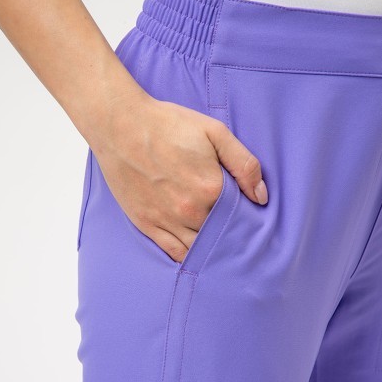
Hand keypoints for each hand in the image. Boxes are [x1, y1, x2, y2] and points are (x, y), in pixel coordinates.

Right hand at [92, 92, 268, 263]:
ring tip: (218, 243)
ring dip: (211, 248)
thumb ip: (244, 164)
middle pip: (220, 234)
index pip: (240, 216)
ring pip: (199, 248)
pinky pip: (174, 252)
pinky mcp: (147, 224)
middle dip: (230, 234)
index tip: (248, 216)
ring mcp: (166, 220)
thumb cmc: (167, 124)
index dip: (246, 218)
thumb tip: (261, 197)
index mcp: (211, 189)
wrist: (120, 125)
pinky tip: (197, 253)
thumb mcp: (214, 132)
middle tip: (235, 230)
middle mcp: (190, 210)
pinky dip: (188, 257)